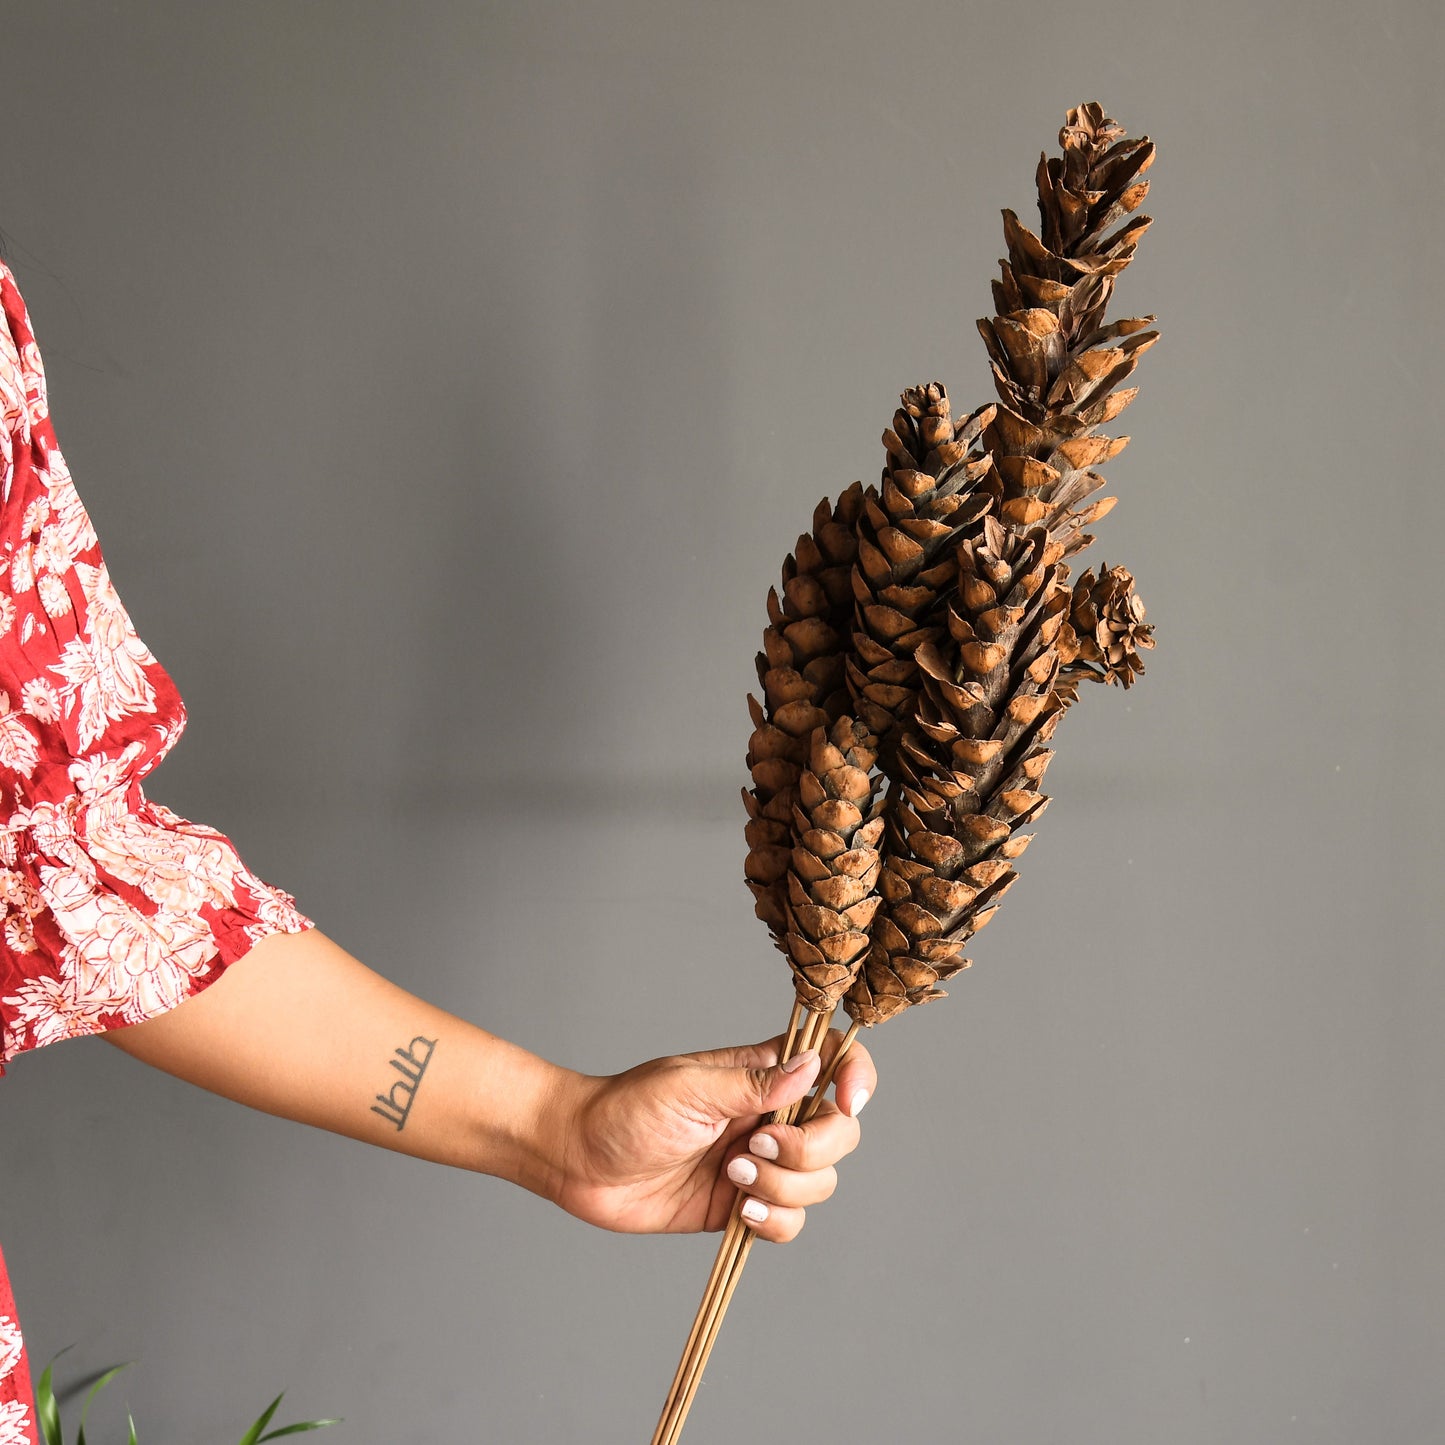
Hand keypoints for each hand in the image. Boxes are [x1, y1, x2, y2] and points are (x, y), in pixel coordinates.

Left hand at [548, 1028, 876, 1242]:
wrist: (578, 1160)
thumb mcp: (690, 1087)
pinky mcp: (742, 1207)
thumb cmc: (625, 1109)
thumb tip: (813, 1066)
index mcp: (762, 1073)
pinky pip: (790, 1223)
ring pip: (820, 1183)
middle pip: (840, 1133)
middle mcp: (769, 1117)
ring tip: (730, 1178)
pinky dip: (775, 1222)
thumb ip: (755, 1084)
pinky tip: (739, 1212)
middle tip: (752, 1149)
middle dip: (811, 1150)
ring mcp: (759, 1164)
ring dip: (784, 1188)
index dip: (857, 1078)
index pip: (833, 1061)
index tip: (845, 1103)